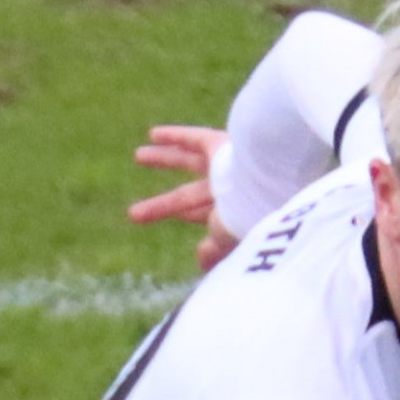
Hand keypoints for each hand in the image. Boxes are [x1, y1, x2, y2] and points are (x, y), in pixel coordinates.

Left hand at [129, 124, 236, 272]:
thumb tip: (201, 264)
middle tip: (135, 214)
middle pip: (189, 195)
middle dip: (165, 204)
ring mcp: (225, 165)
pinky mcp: (221, 145)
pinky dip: (176, 137)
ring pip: (189, 163)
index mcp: (232, 212)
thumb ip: (214, 249)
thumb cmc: (248, 214)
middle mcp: (228, 188)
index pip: (204, 216)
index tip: (179, 216)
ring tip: (138, 157)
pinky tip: (153, 135)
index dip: (190, 217)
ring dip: (164, 160)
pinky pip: (195, 140)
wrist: (265, 182)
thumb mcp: (227, 237)